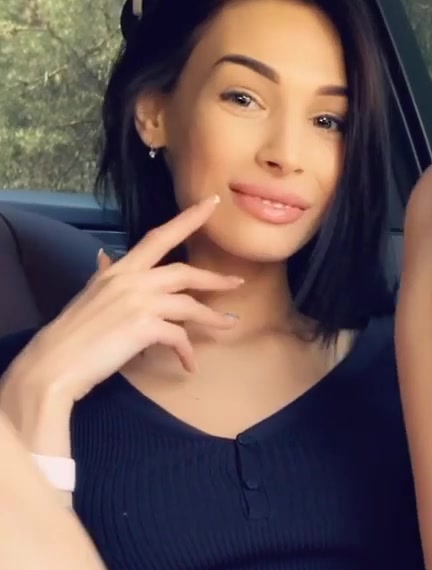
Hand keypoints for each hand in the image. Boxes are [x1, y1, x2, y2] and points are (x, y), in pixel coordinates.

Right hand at [5, 197, 242, 407]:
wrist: (57, 362)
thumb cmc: (73, 333)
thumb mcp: (90, 294)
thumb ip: (104, 275)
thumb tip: (105, 257)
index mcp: (119, 270)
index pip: (159, 236)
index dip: (188, 219)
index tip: (213, 204)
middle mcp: (131, 280)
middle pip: (183, 272)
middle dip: (214, 278)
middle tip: (237, 282)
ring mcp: (139, 302)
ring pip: (189, 305)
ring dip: (212, 317)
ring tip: (230, 324)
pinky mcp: (144, 327)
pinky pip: (178, 337)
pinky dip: (187, 352)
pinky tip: (189, 365)